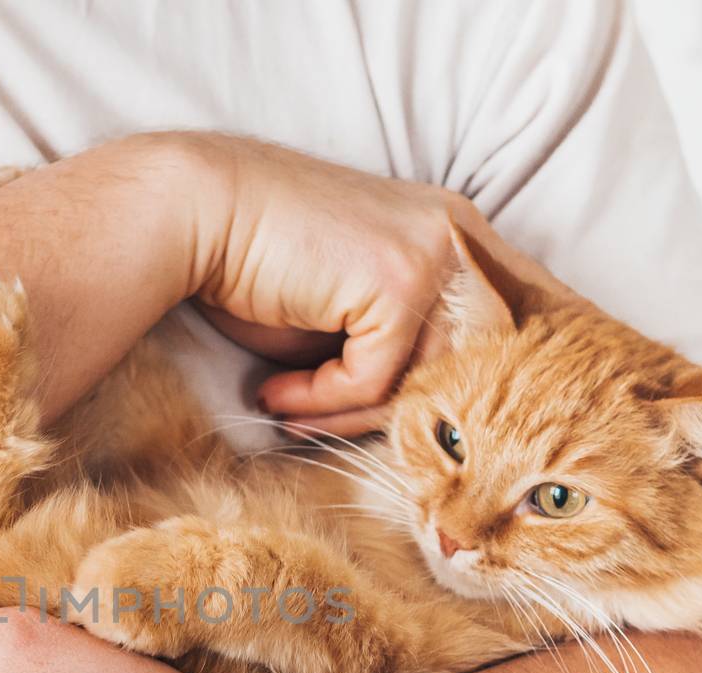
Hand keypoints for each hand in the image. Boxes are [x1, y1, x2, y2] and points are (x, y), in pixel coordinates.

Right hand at [169, 133, 557, 434]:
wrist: (198, 211)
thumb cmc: (257, 263)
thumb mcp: (347, 311)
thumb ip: (395, 349)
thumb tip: (432, 422)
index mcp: (455, 236)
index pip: (503, 327)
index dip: (488, 384)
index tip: (459, 431)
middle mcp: (457, 238)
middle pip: (458, 368)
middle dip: (391, 414)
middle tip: (318, 426)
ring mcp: (433, 256)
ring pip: (417, 382)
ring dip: (345, 414)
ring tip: (288, 412)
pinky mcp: (398, 282)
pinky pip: (371, 381)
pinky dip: (319, 399)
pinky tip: (275, 391)